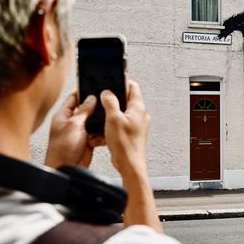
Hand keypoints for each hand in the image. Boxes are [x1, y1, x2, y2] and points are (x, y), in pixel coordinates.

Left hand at [45, 93, 101, 168]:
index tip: (93, 85)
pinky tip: (103, 135)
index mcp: (63, 115)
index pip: (73, 98)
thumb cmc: (62, 149)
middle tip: (104, 103)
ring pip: (94, 121)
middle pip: (86, 109)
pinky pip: (98, 133)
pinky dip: (101, 134)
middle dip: (95, 108)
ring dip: (99, 122)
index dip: (82, 91)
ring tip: (105, 121)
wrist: (66, 168)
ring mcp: (80, 132)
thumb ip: (84, 110)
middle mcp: (71, 122)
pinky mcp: (87, 141)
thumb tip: (91, 98)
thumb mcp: (74, 125)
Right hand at [101, 81, 160, 231]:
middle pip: (128, 98)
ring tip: (104, 112)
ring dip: (113, 110)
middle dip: (116, 96)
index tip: (114, 77)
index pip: (133, 86)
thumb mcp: (113, 118)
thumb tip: (107, 93)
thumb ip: (110, 102)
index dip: (123, 80)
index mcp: (138, 108)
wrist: (130, 165)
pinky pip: (122, 123)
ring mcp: (137, 125)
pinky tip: (105, 126)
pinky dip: (114, 122)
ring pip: (124, 111)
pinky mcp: (132, 134)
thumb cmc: (125, 144)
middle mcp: (140, 115)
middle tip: (105, 95)